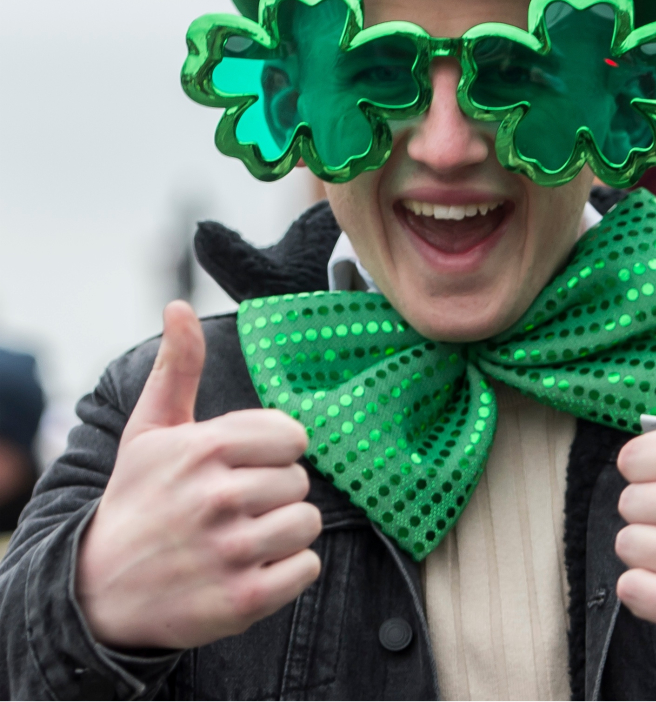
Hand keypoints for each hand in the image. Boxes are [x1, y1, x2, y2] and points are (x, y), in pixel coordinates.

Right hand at [76, 302, 321, 649]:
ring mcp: (231, 550)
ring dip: (281, 533)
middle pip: (300, 481)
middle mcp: (218, 497)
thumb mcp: (149, 433)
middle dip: (272, 494)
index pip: (293, 436)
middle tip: (229, 510)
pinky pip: (306, 568)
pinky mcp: (243, 599)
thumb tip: (178, 306)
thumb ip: (177, 369)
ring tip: (238, 538)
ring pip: (308, 523)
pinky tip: (246, 569)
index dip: (270, 453)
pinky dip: (285, 572)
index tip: (238, 468)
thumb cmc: (137, 502)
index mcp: (203, 449)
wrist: (97, 592)